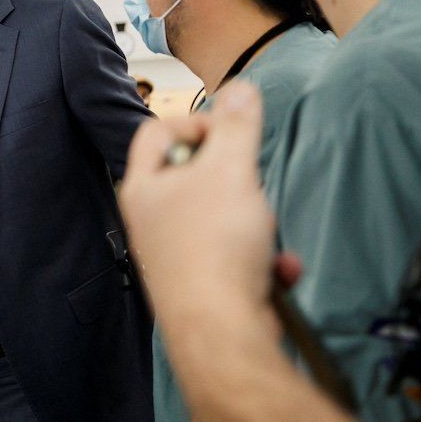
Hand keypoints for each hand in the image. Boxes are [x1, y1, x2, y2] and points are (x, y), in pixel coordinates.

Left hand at [120, 83, 277, 322]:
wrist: (222, 333)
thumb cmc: (215, 250)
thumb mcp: (232, 169)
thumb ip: (238, 126)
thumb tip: (241, 89)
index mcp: (143, 187)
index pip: (156, 130)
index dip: (194, 121)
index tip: (228, 133)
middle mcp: (150, 221)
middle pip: (193, 174)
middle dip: (234, 177)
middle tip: (248, 183)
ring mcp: (174, 256)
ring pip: (221, 217)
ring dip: (255, 223)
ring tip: (262, 233)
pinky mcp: (202, 286)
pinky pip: (237, 258)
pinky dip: (263, 261)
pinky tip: (277, 270)